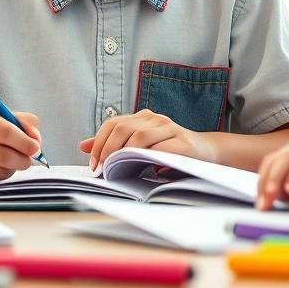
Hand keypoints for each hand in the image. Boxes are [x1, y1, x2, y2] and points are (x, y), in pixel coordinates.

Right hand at [0, 105, 42, 183]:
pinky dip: (0, 176)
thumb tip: (35, 140)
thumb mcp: (0, 116)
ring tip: (10, 160)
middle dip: (23, 159)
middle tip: (29, 159)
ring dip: (12, 168)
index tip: (36, 148)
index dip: (24, 142)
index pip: (5, 132)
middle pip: (4, 156)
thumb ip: (23, 122)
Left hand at [79, 109, 215, 169]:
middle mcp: (155, 119)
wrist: (205, 151)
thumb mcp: (140, 145)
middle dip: (108, 149)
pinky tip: (142, 170)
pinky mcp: (183, 143)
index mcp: (142, 117)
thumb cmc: (169, 150)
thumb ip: (114, 143)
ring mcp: (170, 128)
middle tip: (102, 169)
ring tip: (118, 170)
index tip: (94, 164)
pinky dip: (148, 159)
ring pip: (140, 137)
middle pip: (123, 128)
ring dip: (124, 155)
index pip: (113, 123)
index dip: (99, 143)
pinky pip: (161, 149)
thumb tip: (83, 145)